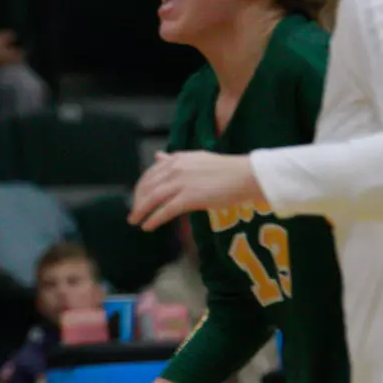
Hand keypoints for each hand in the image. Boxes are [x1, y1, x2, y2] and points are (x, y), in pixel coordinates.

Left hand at [129, 151, 264, 231]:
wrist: (248, 175)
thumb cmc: (227, 170)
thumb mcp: (197, 159)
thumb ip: (175, 160)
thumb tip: (157, 156)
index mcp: (177, 158)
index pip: (150, 174)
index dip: (140, 188)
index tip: (136, 198)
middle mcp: (176, 168)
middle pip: (147, 187)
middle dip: (137, 201)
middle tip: (133, 214)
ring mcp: (182, 182)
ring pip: (152, 199)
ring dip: (140, 211)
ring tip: (135, 221)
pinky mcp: (189, 197)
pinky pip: (165, 210)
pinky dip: (153, 219)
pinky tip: (148, 227)